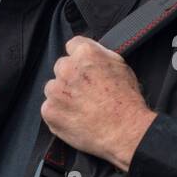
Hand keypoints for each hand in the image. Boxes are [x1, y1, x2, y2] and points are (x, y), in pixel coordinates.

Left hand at [41, 37, 156, 171]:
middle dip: (70, 77)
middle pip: (61, 67)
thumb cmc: (127, 101)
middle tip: (85, 92)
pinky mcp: (49, 111)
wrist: (125, 130)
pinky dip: (59, 115)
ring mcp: (55, 90)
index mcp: (85, 53)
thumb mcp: (121, 67)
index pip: (72, 46)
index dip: (80, 59)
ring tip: (81, 109)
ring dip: (62, 96)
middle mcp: (67, 68)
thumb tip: (89, 57)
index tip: (85, 69)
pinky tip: (75, 120)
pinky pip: (49, 109)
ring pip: (53, 88)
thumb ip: (100, 56)